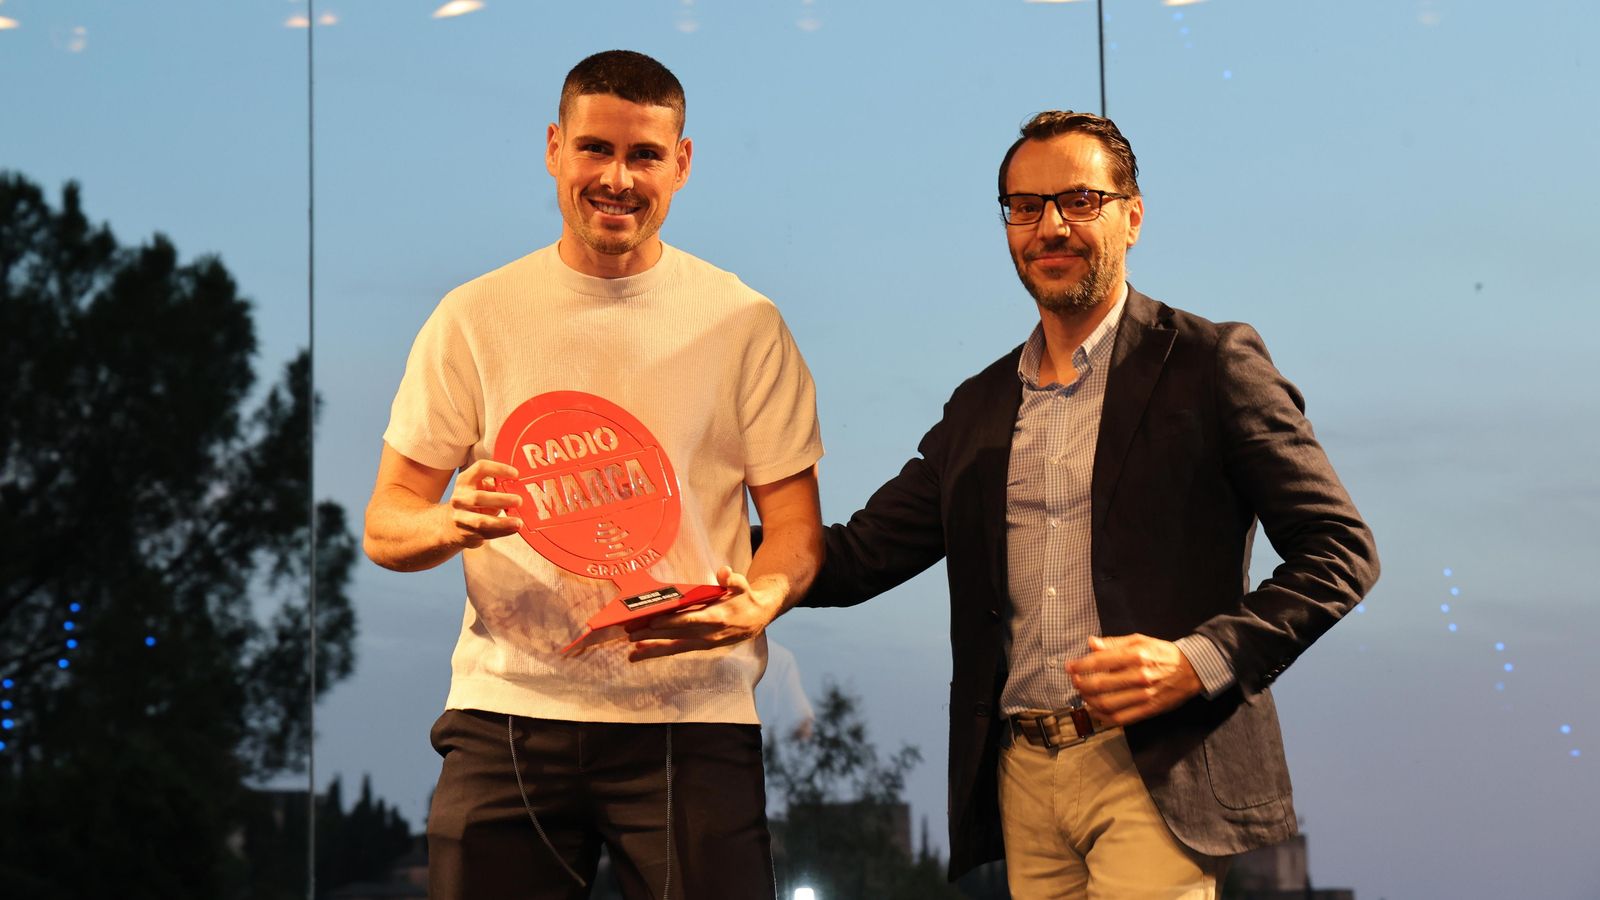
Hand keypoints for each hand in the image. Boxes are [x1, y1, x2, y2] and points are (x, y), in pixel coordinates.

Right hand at [441, 459, 523, 549]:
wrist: (452, 525)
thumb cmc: (473, 503)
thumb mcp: (480, 489)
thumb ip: (496, 486)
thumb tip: (520, 488)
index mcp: (465, 481)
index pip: (480, 468)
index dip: (499, 469)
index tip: (516, 474)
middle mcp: (460, 498)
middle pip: (479, 497)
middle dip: (501, 499)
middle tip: (518, 501)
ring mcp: (462, 517)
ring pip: (481, 520)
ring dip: (502, 522)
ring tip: (518, 522)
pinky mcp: (467, 533)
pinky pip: (487, 533)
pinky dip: (503, 532)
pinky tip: (514, 529)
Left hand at [624, 566, 785, 660]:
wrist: (757, 619)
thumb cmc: (745, 599)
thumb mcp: (743, 586)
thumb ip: (734, 580)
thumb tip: (725, 572)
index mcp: (717, 618)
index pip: (689, 620)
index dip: (670, 622)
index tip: (652, 621)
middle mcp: (708, 634)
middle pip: (676, 635)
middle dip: (652, 635)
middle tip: (630, 633)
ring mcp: (703, 643)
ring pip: (674, 647)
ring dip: (652, 650)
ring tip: (631, 653)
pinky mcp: (699, 646)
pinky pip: (677, 650)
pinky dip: (660, 651)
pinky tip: (643, 652)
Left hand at [1067, 633, 1201, 725]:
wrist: (1192, 670)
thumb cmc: (1163, 653)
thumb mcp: (1140, 640)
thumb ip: (1114, 643)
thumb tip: (1091, 643)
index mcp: (1136, 655)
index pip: (1100, 661)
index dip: (1080, 665)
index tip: (1070, 667)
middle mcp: (1139, 676)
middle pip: (1100, 685)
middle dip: (1081, 685)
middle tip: (1075, 682)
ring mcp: (1144, 695)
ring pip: (1107, 704)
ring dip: (1089, 702)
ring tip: (1083, 696)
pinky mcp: (1148, 709)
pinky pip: (1120, 718)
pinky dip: (1103, 718)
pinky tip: (1095, 711)